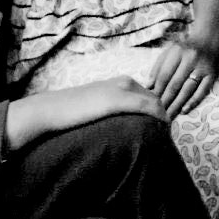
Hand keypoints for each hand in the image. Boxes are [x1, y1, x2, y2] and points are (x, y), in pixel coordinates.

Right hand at [6, 76, 165, 149]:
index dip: (158, 111)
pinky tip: (162, 129)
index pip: (149, 95)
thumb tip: (124, 125)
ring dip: (164, 118)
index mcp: (121, 82)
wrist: (51, 110)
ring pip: (156, 102)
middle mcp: (125, 82)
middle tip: (167, 135)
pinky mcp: (118, 100)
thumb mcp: (97, 106)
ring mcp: (122, 89)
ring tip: (166, 137)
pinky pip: (148, 107)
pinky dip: (159, 117)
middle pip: (156, 98)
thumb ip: (113, 110)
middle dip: (164, 115)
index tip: (162, 128)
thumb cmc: (70, 113)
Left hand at [149, 37, 218, 119]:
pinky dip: (193, 102)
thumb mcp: (169, 52)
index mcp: (178, 52)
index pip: (164, 75)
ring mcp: (203, 67)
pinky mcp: (213, 74)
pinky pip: (202, 91)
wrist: (208, 40)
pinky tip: (184, 110)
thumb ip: (158, 67)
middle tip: (158, 114)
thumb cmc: (184, 49)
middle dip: (165, 101)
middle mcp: (191, 58)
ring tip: (168, 116)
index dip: (157, 90)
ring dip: (177, 104)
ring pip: (188, 89)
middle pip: (175, 84)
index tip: (151, 103)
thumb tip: (148, 87)